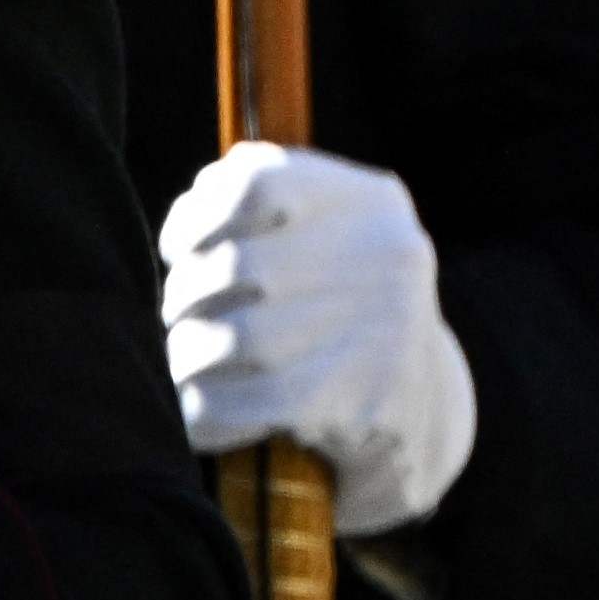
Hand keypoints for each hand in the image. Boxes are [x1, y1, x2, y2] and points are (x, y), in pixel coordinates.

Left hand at [161, 140, 478, 536]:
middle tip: (176, 318)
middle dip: (185, 296)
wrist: (422, 411)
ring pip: (236, 338)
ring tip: (181, 364)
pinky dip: (207, 411)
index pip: (256, 181)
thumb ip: (247, 209)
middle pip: (235, 267)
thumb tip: (185, 226)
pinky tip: (195, 418)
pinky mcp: (370, 401)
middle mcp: (388, 255)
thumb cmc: (334, 310)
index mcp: (370, 201)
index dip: (195, 215)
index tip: (179, 250)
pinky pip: (256, 403)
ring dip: (187, 356)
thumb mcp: (312, 240)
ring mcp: (387, 329)